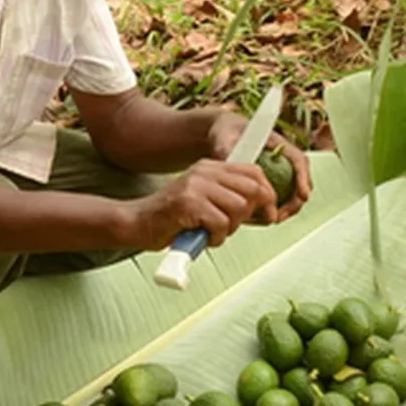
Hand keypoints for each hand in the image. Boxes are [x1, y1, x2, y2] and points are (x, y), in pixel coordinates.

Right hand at [123, 160, 274, 250]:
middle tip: (231, 226)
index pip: (253, 171)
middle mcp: (203, 171)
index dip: (267, 193)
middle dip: (249, 214)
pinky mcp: (188, 203)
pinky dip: (215, 238)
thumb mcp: (205, 201)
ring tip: (211, 232)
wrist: (136, 224)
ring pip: (238, 208)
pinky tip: (201, 237)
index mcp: (209, 167)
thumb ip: (230, 199)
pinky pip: (220, 224)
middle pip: (252, 189)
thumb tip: (267, 209)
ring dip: (229, 228)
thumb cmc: (171, 219)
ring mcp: (195, 186)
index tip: (268, 212)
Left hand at [205, 112, 312, 222]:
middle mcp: (284, 159)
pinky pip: (281, 200)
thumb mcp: (226, 137)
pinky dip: (275, 210)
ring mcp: (281, 172)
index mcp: (278, 143)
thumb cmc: (228, 132)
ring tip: (271, 219)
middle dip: (294, 202)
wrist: (225, 135)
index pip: (298, 160)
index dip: (303, 178)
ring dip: (286, 209)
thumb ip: (228, 149)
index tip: (303, 195)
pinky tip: (261, 219)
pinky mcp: (273, 183)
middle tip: (279, 216)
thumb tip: (230, 163)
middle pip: (301, 182)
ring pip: (293, 194)